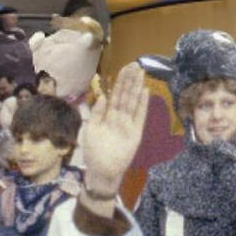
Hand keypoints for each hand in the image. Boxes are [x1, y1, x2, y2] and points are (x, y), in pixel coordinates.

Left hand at [81, 63, 148, 205]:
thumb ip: (96, 112)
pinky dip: (143, 104)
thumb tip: (102, 96)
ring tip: (141, 73)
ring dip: (137, 87)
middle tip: (136, 64)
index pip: (116, 94)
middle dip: (131, 80)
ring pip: (133, 101)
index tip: (125, 67)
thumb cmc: (94, 151)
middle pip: (126, 94)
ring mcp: (128, 123)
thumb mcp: (90, 129)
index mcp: (108, 114)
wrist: (102, 171)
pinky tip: (146, 92)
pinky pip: (140, 116)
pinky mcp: (136, 132)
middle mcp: (120, 116)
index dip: (120, 81)